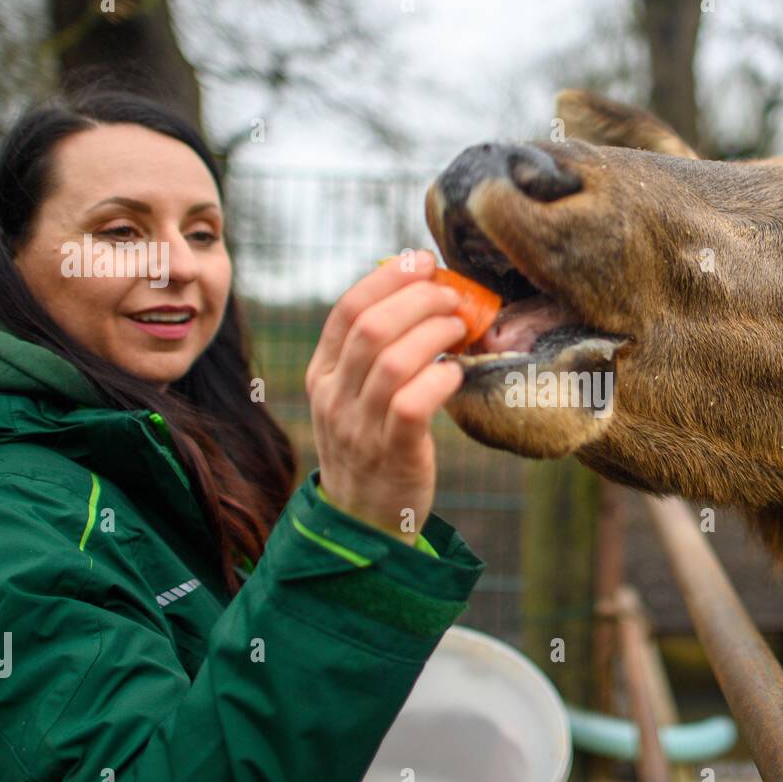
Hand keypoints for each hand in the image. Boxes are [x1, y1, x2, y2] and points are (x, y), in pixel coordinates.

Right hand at [305, 250, 465, 544]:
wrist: (363, 520)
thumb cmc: (372, 445)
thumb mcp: (354, 397)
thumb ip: (374, 354)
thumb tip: (420, 293)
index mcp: (322, 374)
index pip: (347, 310)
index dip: (388, 277)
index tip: (423, 261)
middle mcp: (334, 397)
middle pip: (372, 327)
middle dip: (419, 300)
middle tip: (453, 297)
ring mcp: (360, 427)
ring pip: (394, 360)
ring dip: (435, 333)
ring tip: (460, 328)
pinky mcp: (393, 452)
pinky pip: (414, 404)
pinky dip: (440, 378)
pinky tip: (456, 372)